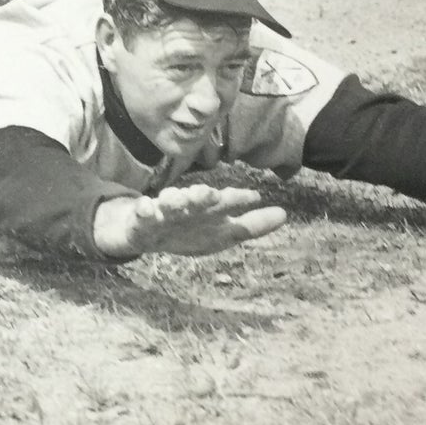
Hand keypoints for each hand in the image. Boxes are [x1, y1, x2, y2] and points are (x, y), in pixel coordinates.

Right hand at [94, 184, 287, 259]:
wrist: (145, 228)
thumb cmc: (190, 227)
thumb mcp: (222, 231)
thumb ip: (252, 225)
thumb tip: (284, 215)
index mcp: (208, 210)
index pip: (227, 204)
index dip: (238, 200)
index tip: (254, 196)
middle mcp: (188, 206)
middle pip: (199, 200)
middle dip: (205, 196)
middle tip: (211, 193)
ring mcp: (164, 211)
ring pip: (170, 203)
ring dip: (174, 200)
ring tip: (178, 198)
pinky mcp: (142, 219)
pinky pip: (141, 215)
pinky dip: (143, 211)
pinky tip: (145, 208)